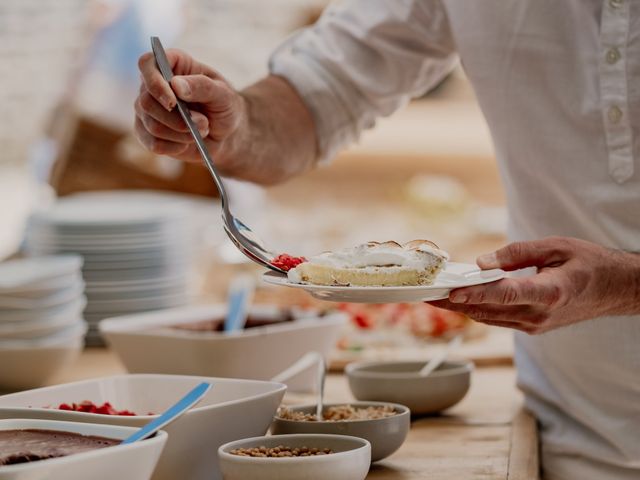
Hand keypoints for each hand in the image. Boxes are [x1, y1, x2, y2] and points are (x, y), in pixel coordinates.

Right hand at [134, 49, 244, 169]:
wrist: (226, 134)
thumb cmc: (224, 106)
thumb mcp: (223, 94)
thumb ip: (202, 86)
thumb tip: (175, 85)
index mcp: (171, 65)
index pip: (147, 64)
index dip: (154, 82)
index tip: (172, 102)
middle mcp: (153, 85)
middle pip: (146, 101)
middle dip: (177, 118)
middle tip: (204, 122)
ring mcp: (148, 110)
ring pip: (152, 125)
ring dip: (182, 133)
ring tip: (202, 130)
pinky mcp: (148, 134)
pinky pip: (153, 144)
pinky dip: (175, 147)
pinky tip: (187, 144)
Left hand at [429, 236, 639, 333]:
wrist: (615, 289)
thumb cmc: (589, 263)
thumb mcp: (556, 247)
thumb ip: (517, 253)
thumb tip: (482, 263)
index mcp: (549, 292)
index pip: (503, 294)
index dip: (474, 294)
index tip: (450, 292)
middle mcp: (539, 315)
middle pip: (487, 310)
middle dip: (453, 302)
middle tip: (425, 294)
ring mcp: (535, 325)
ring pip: (488, 318)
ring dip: (460, 308)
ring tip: (433, 297)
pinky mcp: (532, 328)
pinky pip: (498, 320)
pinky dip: (477, 309)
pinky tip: (460, 300)